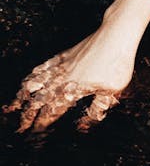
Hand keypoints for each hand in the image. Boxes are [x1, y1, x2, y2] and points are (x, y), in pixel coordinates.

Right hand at [4, 25, 135, 133]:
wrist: (116, 34)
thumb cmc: (117, 62)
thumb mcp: (113, 91)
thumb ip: (96, 109)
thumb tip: (84, 126)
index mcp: (74, 90)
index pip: (53, 110)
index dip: (43, 122)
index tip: (35, 131)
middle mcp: (63, 78)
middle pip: (40, 99)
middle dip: (29, 113)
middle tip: (21, 125)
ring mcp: (63, 65)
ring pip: (37, 82)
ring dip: (25, 95)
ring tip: (16, 104)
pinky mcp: (65, 54)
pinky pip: (44, 66)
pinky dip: (34, 74)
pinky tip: (30, 78)